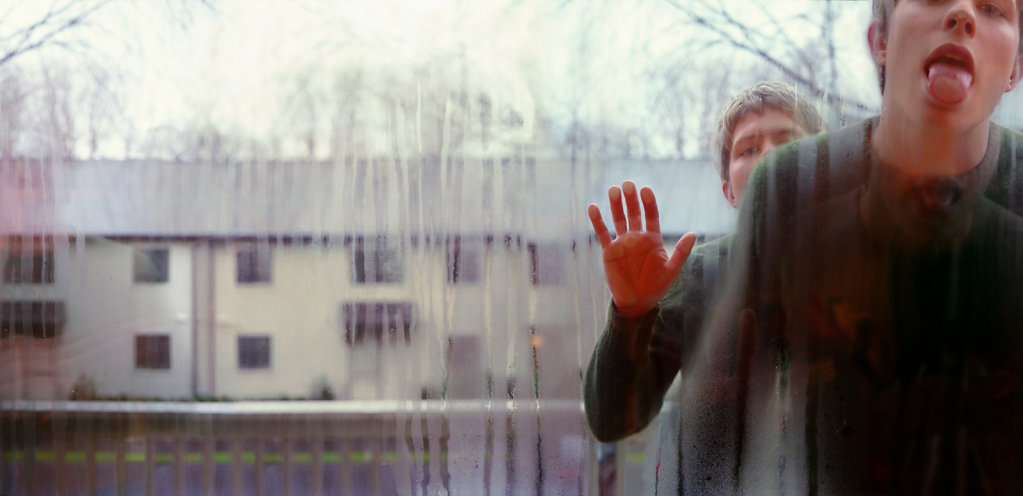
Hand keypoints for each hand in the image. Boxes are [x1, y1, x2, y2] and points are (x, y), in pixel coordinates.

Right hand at [589, 181, 696, 317]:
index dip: (648, 202)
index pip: (651, 215)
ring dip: (616, 205)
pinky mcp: (609, 251)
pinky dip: (598, 221)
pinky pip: (602, 233)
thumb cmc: (656, 287)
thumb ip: (681, 252)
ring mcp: (623, 243)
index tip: (645, 190)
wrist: (637, 302)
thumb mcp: (672, 270)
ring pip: (618, 219)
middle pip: (634, 213)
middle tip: (628, 184)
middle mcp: (637, 237)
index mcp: (653, 239)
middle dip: (631, 199)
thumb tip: (692, 233)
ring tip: (613, 189)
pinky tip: (593, 207)